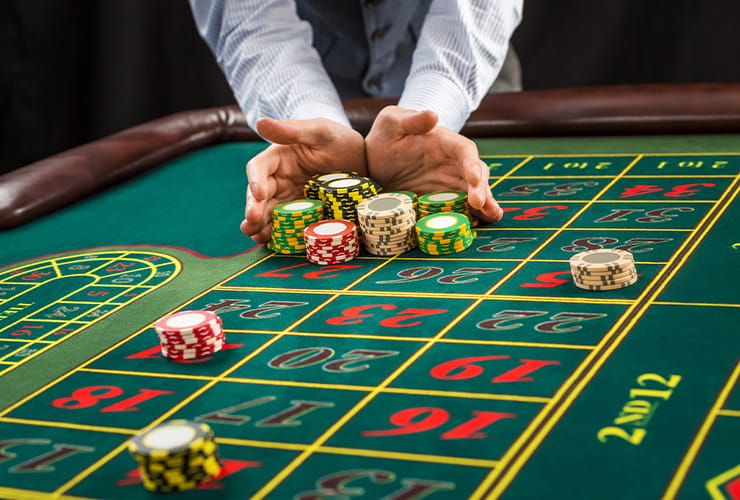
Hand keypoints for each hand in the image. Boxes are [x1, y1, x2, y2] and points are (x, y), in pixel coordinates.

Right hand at [241, 117, 365, 242]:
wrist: (365, 164)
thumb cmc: (339, 140)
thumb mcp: (320, 132)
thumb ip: (292, 130)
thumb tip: (260, 122)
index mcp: (279, 157)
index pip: (259, 168)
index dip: (255, 180)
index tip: (260, 193)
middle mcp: (279, 179)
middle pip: (258, 195)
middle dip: (253, 209)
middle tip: (252, 221)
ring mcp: (289, 199)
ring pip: (268, 213)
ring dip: (259, 225)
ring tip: (256, 236)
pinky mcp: (301, 214)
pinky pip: (285, 225)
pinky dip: (276, 234)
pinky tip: (271, 242)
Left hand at [365, 105, 502, 222]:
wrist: (373, 163)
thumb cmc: (384, 137)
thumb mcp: (391, 122)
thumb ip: (410, 119)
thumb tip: (433, 116)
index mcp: (444, 142)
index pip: (465, 151)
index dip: (472, 164)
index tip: (474, 178)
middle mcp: (452, 162)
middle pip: (476, 173)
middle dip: (482, 187)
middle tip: (481, 203)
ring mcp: (450, 182)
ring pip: (475, 191)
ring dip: (486, 203)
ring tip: (492, 215)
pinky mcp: (444, 199)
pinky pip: (463, 206)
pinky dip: (475, 214)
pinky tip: (483, 222)